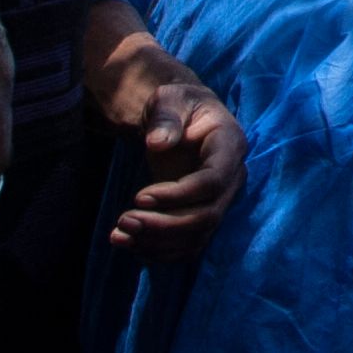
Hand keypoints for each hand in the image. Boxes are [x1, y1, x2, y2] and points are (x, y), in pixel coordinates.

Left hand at [113, 77, 247, 253]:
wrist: (178, 120)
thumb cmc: (175, 105)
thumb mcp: (168, 101)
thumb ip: (165, 118)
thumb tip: (158, 143)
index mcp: (230, 145)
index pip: (213, 182)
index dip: (177, 195)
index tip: (138, 197)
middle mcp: (233, 178)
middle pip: (207, 216)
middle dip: (164, 225)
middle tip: (124, 221)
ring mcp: (220, 200)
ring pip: (197, 236)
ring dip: (157, 242)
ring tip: (119, 235)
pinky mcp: (203, 215)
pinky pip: (188, 245)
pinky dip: (159, 251)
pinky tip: (129, 243)